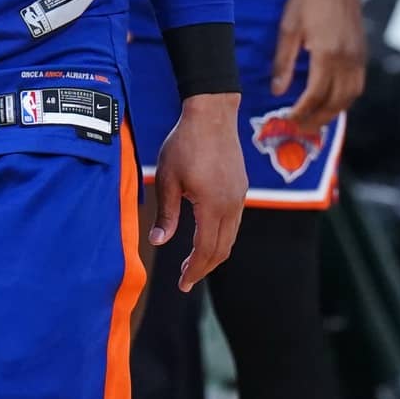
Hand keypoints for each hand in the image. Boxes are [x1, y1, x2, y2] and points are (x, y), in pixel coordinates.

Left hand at [149, 95, 245, 291]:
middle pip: (222, 249)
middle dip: (204, 268)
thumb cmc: (184, 143)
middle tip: (186, 280)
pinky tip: (206, 235)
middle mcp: (231, 205)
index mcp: (212, 205)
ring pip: (230, 236)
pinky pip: (233, 221)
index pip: (205, 249)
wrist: (212, 113)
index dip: (194, 270)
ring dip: (213, 253)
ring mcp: (239, 196)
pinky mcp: (240, 187)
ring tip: (194, 262)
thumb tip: (159, 242)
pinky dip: (220, 236)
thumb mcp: (167, 179)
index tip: (182, 284)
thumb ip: (166, 214)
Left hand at [272, 0, 365, 132]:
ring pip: (349, 98)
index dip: (301, 112)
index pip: (315, 95)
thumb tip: (278, 90)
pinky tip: (331, 103)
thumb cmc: (308, 0)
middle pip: (334, 103)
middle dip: (316, 120)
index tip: (287, 120)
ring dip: (332, 114)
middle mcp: (346, 60)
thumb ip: (283, 62)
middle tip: (299, 129)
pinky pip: (357, 87)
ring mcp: (358, 59)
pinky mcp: (362, 55)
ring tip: (314, 121)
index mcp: (326, 54)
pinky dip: (344, 101)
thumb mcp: (288, 28)